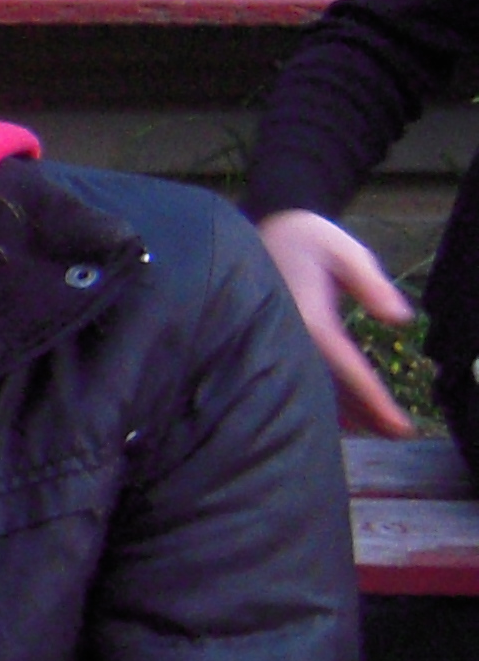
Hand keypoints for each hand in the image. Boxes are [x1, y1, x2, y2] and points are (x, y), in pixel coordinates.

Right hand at [259, 207, 417, 435]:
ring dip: (344, 410)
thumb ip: (371, 283)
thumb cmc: (303, 236)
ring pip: (313, 386)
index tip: (398, 425)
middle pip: (330, 388)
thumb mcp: (344, 250)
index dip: (374, 399)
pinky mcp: (274, 341)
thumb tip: (398, 318)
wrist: (261, 226)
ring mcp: (279, 342)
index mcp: (309, 319)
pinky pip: (300, 375)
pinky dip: (321, 396)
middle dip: (365, 414)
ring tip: (374, 429)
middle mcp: (290, 338)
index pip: (348, 368)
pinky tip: (337, 409)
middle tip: (396, 434)